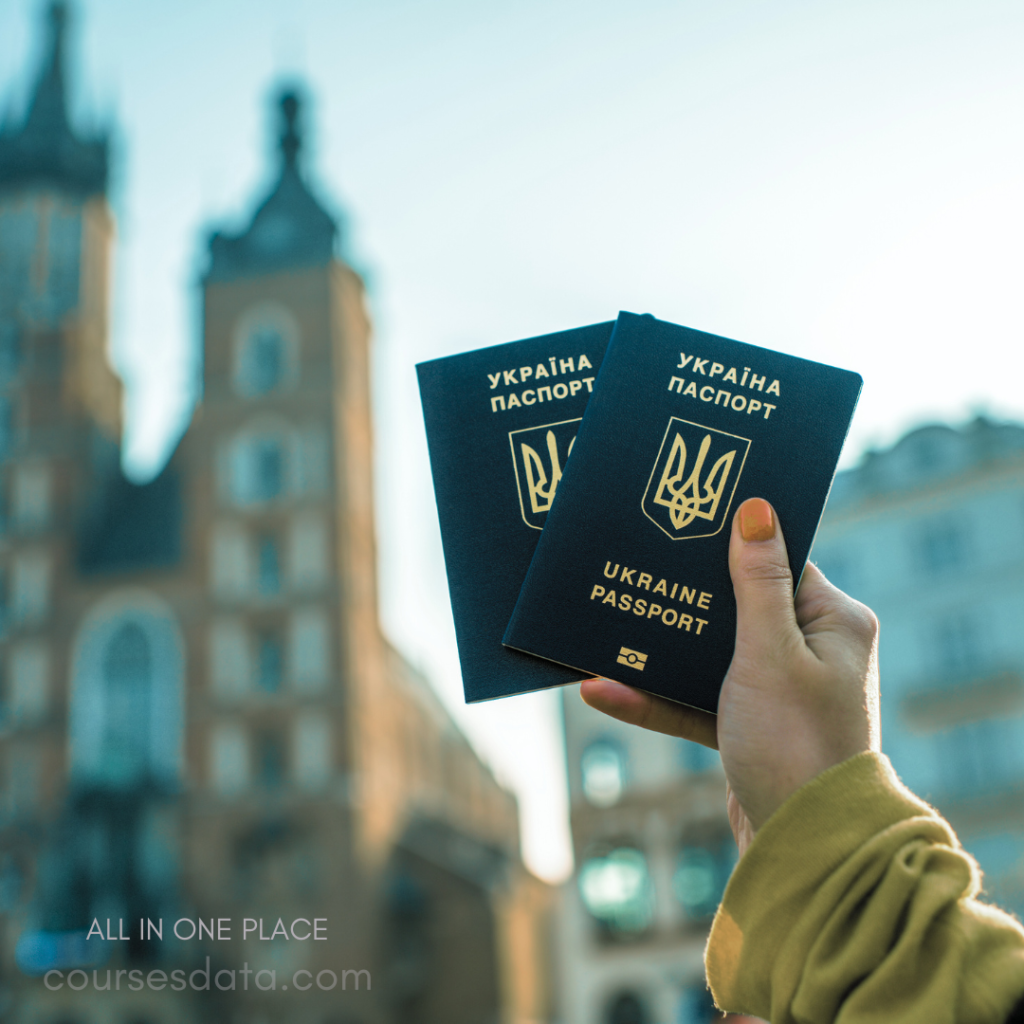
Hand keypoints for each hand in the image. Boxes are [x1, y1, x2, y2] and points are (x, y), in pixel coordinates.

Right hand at [580, 497, 880, 854]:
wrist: (805, 848)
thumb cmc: (797, 743)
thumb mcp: (770, 653)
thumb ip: (758, 582)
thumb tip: (756, 509)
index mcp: (833, 622)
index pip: (781, 562)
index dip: (732, 543)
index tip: (681, 523)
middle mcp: (811, 652)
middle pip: (735, 607)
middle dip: (681, 599)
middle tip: (634, 566)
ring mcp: (778, 692)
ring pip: (709, 657)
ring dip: (658, 653)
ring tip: (602, 632)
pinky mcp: (749, 727)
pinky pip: (696, 701)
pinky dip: (656, 698)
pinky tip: (601, 691)